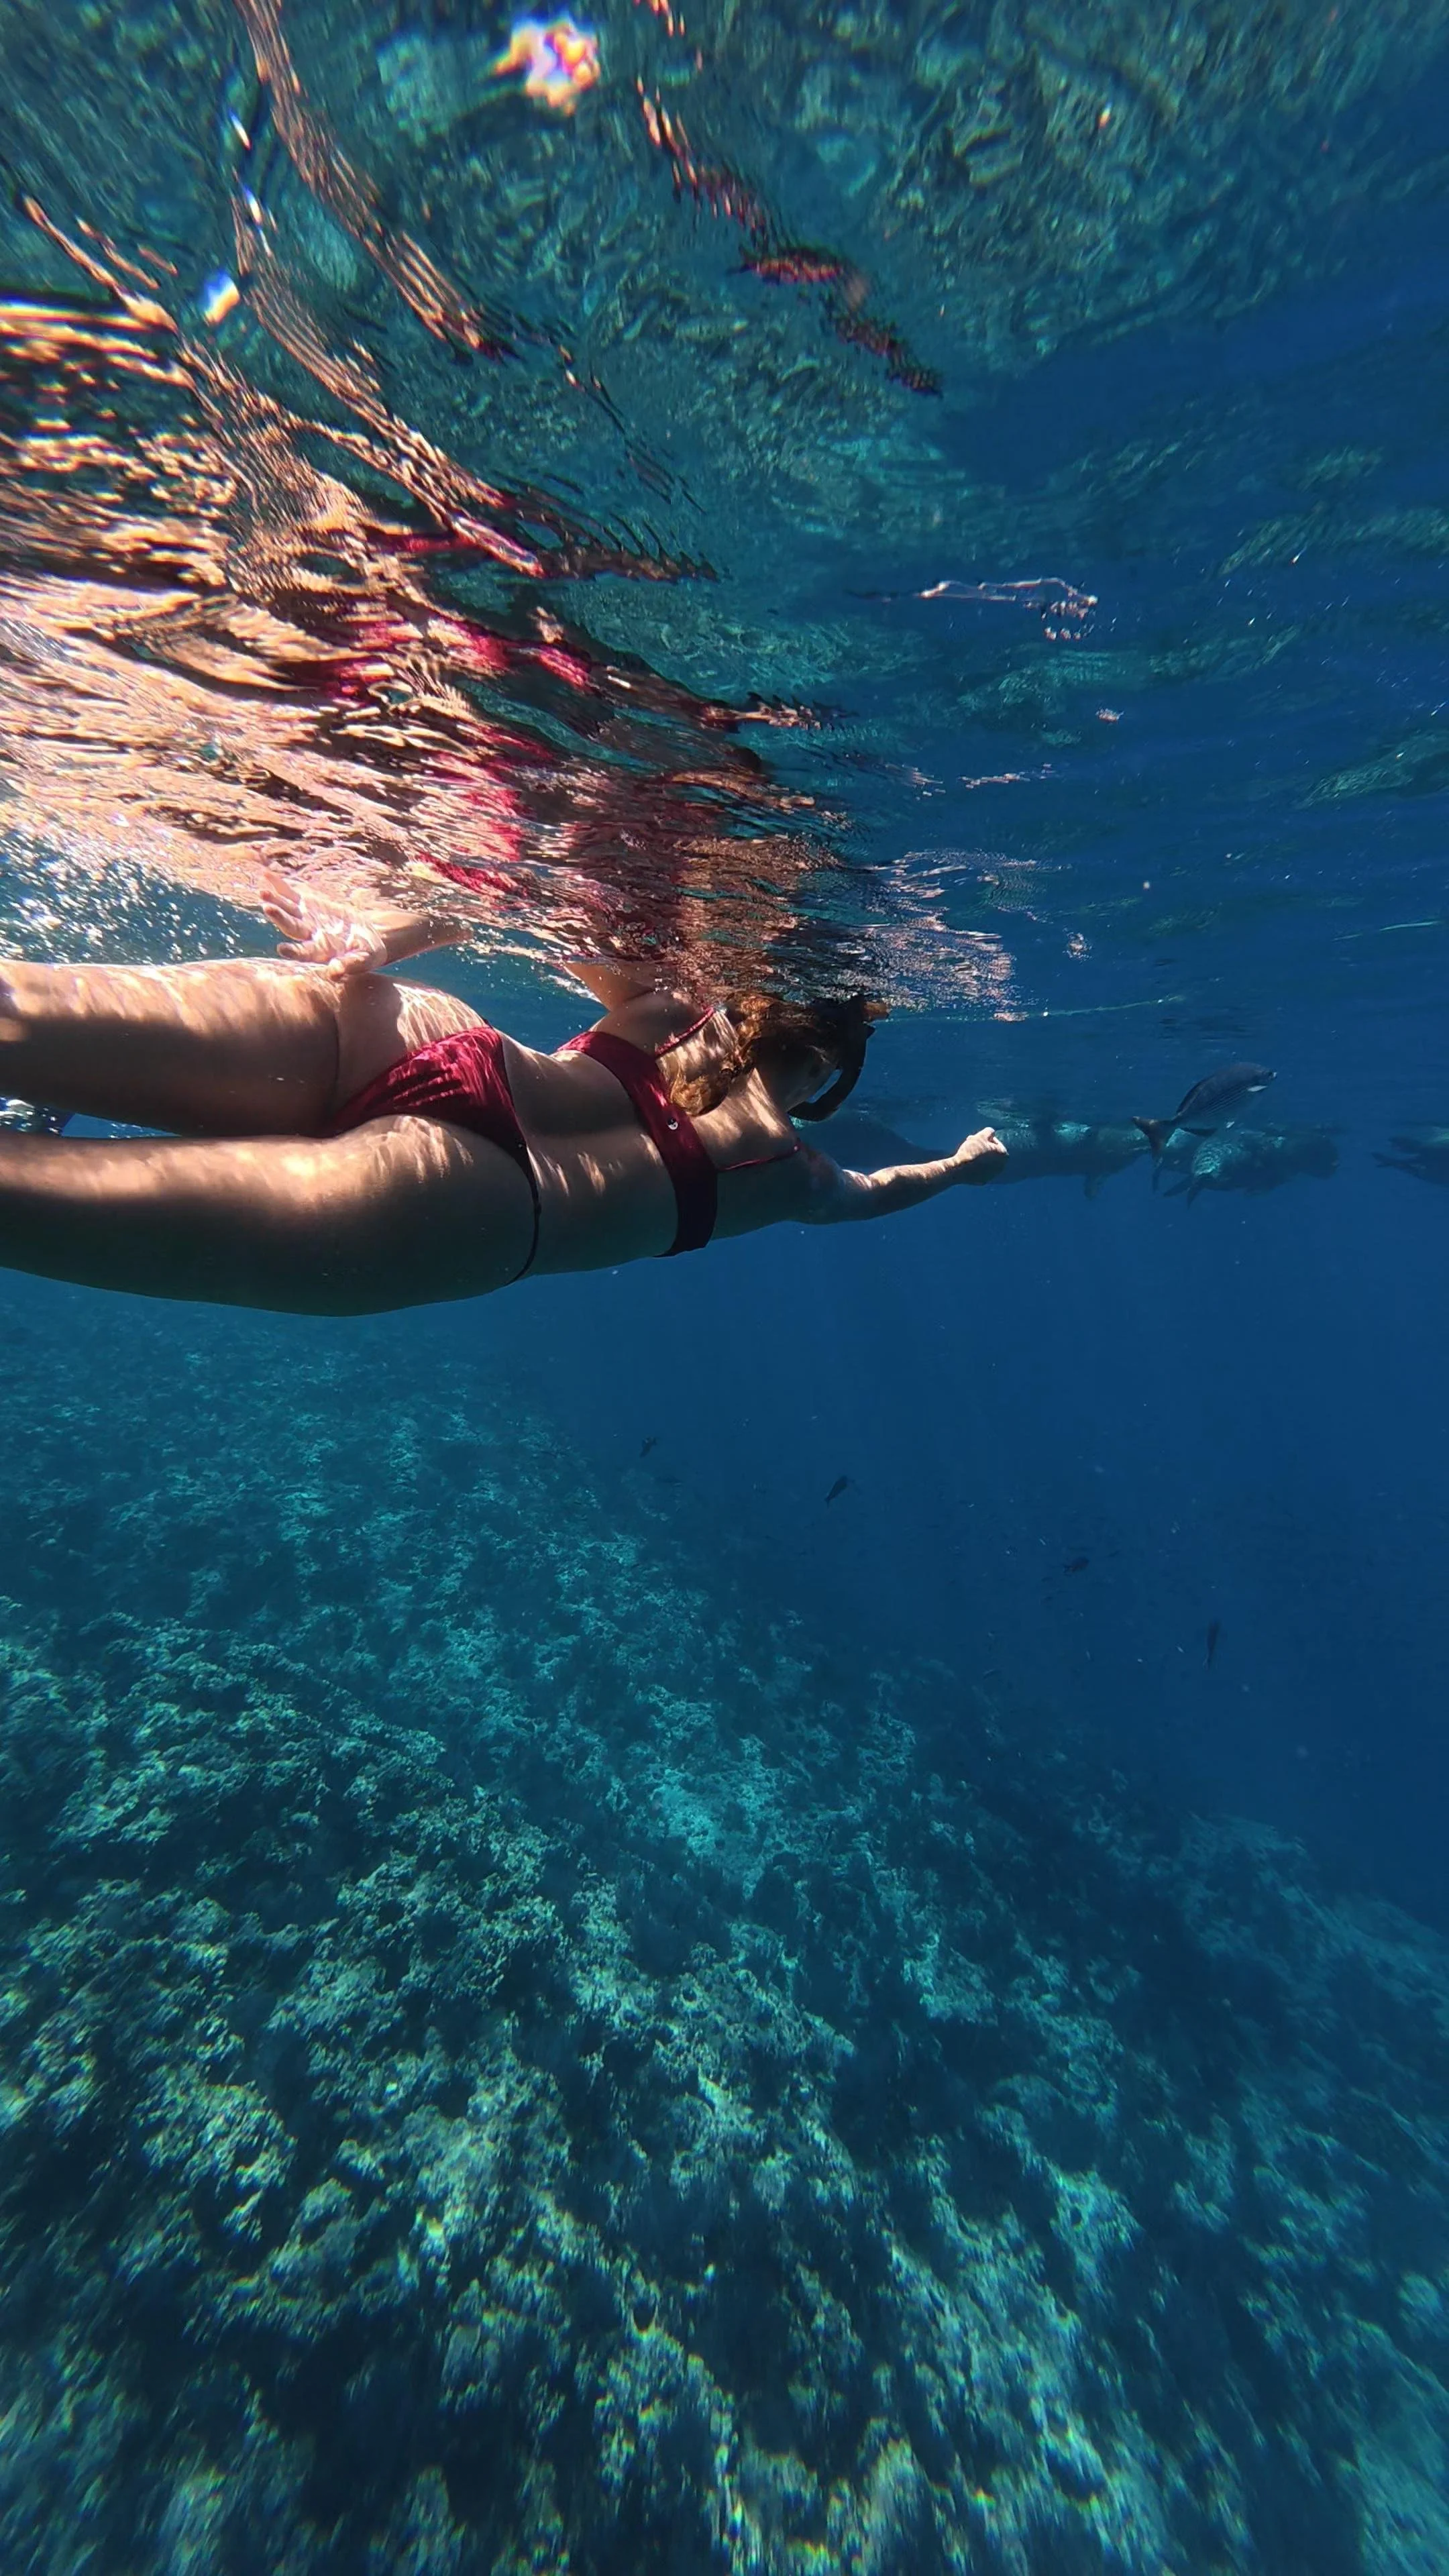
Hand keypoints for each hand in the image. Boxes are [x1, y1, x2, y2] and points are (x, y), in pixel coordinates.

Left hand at [260, 871, 388, 977]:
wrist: (365, 937)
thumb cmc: (366, 952)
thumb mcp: (364, 959)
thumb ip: (350, 965)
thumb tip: (335, 972)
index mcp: (321, 952)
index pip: (305, 952)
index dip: (294, 951)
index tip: (282, 949)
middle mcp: (309, 936)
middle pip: (292, 927)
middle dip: (280, 918)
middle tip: (268, 908)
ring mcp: (306, 920)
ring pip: (288, 910)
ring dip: (275, 901)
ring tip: (262, 892)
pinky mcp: (308, 906)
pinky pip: (291, 895)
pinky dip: (280, 886)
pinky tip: (266, 875)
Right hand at [953, 1126, 1006, 1183]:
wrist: (960, 1169)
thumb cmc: (972, 1151)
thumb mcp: (981, 1135)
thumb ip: (989, 1131)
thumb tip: (991, 1133)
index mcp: (1003, 1155)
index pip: (995, 1142)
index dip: (985, 1139)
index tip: (976, 1139)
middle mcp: (1001, 1166)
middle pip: (991, 1153)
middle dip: (981, 1147)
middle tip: (970, 1144)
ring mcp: (993, 1175)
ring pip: (986, 1162)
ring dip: (979, 1156)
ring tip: (968, 1152)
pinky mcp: (984, 1181)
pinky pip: (980, 1170)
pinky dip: (975, 1166)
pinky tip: (967, 1164)